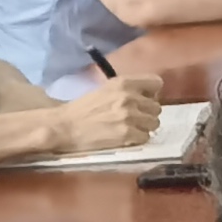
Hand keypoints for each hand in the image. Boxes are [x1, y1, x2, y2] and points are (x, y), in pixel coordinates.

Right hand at [34, 74, 155, 158]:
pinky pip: (145, 137)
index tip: (143, 100)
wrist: (64, 127)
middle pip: (157, 107)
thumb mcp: (106, 89)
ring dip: (143, 128)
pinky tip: (124, 138)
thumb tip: (149, 96)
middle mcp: (129, 96)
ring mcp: (129, 116)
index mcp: (124, 82)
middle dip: (147, 114)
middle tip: (132, 119)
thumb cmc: (83, 109)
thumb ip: (127, 89)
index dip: (152, 93)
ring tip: (128, 129)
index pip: (157, 82)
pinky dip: (137, 139)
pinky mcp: (126, 133)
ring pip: (154, 123)